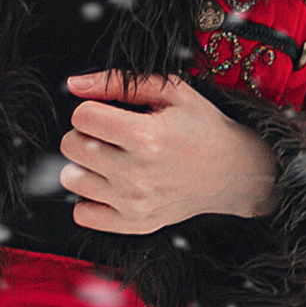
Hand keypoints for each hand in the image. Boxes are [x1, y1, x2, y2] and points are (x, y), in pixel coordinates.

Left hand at [59, 72, 278, 232]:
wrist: (234, 172)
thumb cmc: (202, 127)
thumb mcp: (171, 91)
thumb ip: (118, 82)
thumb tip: (73, 84)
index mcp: (146, 136)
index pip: (81, 116)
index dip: (90, 109)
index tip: (108, 113)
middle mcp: (137, 173)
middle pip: (71, 146)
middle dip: (84, 134)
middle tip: (109, 135)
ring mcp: (134, 203)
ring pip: (71, 179)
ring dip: (84, 166)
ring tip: (110, 160)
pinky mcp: (135, 224)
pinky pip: (82, 214)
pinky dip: (89, 199)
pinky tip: (109, 186)